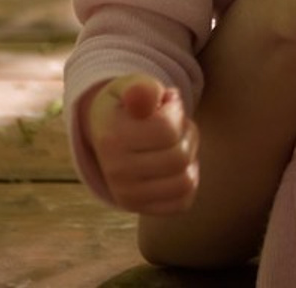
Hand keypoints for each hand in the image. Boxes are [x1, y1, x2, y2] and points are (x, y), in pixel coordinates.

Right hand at [83, 74, 198, 213]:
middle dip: (186, 132)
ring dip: (189, 156)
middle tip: (174, 123)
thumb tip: (144, 96)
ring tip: (175, 142)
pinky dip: (188, 179)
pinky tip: (175, 164)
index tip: (165, 103)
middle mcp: (116, 174)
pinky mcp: (141, 209)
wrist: (105, 132)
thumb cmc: (126, 105)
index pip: (167, 130)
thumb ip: (142, 87)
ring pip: (185, 181)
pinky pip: (183, 202)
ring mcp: (127, 196)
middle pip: (180, 156)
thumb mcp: (131, 85)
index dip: (175, 110)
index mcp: (112, 139)